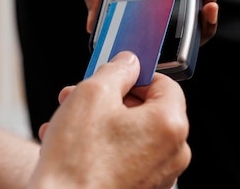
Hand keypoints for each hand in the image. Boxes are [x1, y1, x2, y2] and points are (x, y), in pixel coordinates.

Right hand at [31, 51, 190, 188]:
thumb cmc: (76, 162)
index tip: (114, 75)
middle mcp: (173, 153)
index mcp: (170, 125)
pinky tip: (71, 147)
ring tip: (66, 122)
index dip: (136, 75)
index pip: (164, 84)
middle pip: (146, 110)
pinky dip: (102, 148)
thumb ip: (117, 70)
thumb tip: (129, 63)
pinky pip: (126, 159)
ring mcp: (158, 176)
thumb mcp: (93, 94)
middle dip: (109, 99)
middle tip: (79, 96)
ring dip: (100, 122)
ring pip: (132, 134)